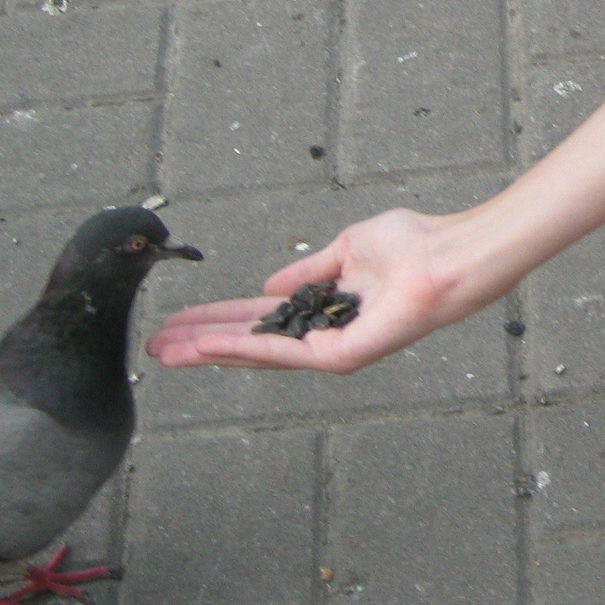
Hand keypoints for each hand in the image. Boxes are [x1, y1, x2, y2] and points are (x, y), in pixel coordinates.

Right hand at [144, 207, 495, 373]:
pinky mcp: (341, 357)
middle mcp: (322, 334)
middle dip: (200, 343)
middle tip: (156, 347)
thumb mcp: (348, 249)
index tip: (178, 321)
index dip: (216, 320)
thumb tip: (270, 285)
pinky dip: (244, 349)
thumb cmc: (413, 246)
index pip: (257, 318)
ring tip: (168, 351)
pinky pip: (283, 354)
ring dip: (209, 350)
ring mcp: (331, 349)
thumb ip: (309, 269)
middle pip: (249, 342)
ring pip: (257, 353)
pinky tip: (208, 346)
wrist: (448, 255)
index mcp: (322, 308)